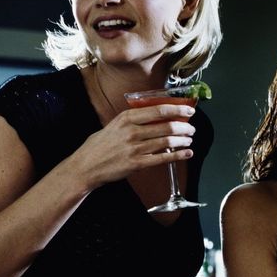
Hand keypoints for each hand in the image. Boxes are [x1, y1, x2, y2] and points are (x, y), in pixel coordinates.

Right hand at [73, 103, 197, 188]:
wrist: (85, 167)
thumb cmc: (100, 145)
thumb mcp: (114, 125)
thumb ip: (133, 120)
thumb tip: (157, 116)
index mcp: (126, 118)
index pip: (158, 110)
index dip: (177, 110)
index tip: (189, 111)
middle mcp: (131, 131)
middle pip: (166, 126)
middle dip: (184, 127)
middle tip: (191, 128)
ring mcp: (134, 148)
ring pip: (167, 142)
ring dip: (183, 140)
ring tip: (189, 140)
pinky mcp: (137, 164)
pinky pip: (163, 158)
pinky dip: (178, 155)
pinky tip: (187, 153)